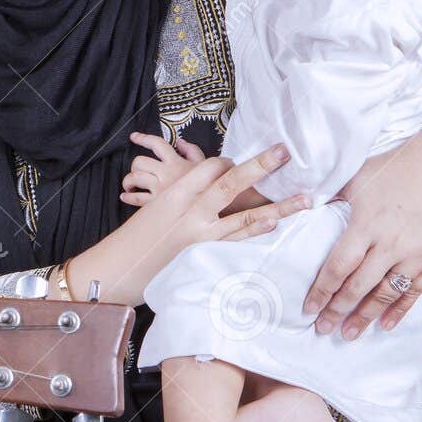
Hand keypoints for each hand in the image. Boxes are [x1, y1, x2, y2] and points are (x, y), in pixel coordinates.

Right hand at [73, 143, 312, 305]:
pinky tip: (274, 222)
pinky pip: (235, 240)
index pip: (210, 168)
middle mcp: (188, 209)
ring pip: (244, 214)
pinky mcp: (203, 255)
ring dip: (280, 206)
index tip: (243, 166)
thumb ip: (181, 198)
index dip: (231, 164)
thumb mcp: (154, 209)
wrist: (114, 269)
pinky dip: (256, 230)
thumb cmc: (135, 240)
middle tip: (285, 152)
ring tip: (307, 198)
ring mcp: (198, 233)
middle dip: (260, 166)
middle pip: (230, 181)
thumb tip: (208, 188)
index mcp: (175, 192)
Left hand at [120, 130, 205, 205]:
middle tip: (135, 170)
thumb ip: (192, 151)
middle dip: (134, 165)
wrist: (216, 205)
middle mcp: (166, 173)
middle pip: (140, 161)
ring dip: (128, 181)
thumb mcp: (206, 164)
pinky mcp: (157, 203)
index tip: (134, 137)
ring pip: (135, 177)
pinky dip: (128, 197)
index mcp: (176, 162)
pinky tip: (125, 196)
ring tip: (129, 185)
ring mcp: (160, 188)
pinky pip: (136, 198)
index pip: (157, 144)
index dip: (143, 138)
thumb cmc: (211, 186)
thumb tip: (181, 142)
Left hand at [303, 128, 421, 338]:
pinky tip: (384, 325)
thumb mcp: (355, 179)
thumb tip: (295, 208)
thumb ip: (328, 198)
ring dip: (366, 317)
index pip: (339, 266)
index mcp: (367, 224)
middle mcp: (392, 242)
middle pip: (359, 286)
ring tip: (348, 334)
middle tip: (323, 329)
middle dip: (338, 311)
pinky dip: (399, 310)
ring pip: (386, 294)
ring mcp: (416, 253)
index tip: (309, 309)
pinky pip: (414, 292)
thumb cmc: (391, 170)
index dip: (322, 291)